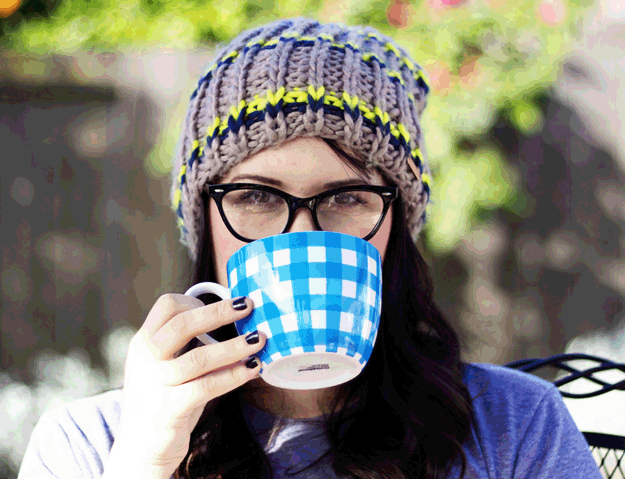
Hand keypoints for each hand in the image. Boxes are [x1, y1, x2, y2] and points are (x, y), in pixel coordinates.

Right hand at [113, 294, 264, 473]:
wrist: (139, 448)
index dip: (196, 300)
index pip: (166, 306)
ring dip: (234, 346)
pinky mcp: (169, 409)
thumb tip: (240, 328)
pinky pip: (207, 386)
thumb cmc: (163, 400)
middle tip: (249, 306)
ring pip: (199, 357)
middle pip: (183, 324)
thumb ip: (192, 347)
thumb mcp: (167, 367)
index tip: (222, 303)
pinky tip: (252, 368)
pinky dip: (233, 375)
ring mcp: (155, 384)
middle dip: (220, 312)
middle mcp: (145, 360)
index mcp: (143, 343)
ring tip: (259, 339)